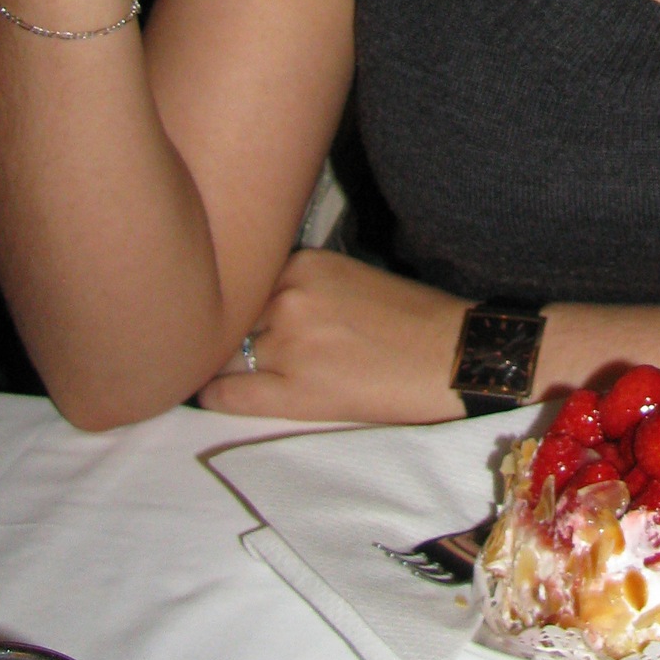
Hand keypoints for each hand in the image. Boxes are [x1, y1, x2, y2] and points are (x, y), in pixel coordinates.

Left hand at [198, 250, 468, 423]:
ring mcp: (289, 343)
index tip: (227, 313)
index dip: (234, 302)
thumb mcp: (347, 276)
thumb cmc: (410, 316)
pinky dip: (213, 394)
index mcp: (304, 264)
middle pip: (230, 316)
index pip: (242, 282)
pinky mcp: (294, 390)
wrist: (451, 357)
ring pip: (226, 353)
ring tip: (215, 369)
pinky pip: (228, 393)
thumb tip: (254, 305)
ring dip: (225, 361)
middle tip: (219, 346)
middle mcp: (289, 296)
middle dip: (228, 331)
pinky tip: (208, 395)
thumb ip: (299, 285)